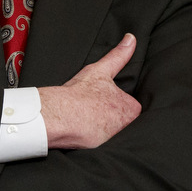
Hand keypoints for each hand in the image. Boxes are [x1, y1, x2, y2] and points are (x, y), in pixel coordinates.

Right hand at [38, 34, 141, 149]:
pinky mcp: (100, 152)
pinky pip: (100, 147)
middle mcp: (127, 128)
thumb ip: (119, 55)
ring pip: (111, 135)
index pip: (128, 109)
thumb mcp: (102, 70)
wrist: (59, 113)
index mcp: (131, 109)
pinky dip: (93, 143)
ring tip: (87, 123)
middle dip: (109, 120)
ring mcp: (114, 141)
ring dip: (102, 132)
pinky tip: (83, 135)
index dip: (113, 106)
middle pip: (121, 123)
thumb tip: (131, 39)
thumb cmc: (80, 93)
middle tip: (93, 113)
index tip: (100, 103)